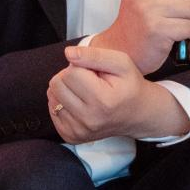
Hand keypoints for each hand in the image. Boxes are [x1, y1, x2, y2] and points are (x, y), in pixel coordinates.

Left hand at [47, 46, 189, 143]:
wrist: (137, 114)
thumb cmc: (129, 86)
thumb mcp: (121, 62)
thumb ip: (94, 55)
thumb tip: (68, 53)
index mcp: (102, 100)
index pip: (70, 73)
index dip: (81, 66)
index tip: (94, 72)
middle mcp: (89, 119)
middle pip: (57, 84)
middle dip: (70, 76)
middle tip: (89, 81)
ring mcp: (79, 131)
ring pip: (52, 97)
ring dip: (66, 90)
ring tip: (85, 92)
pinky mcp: (71, 136)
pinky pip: (52, 111)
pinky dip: (62, 103)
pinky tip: (79, 103)